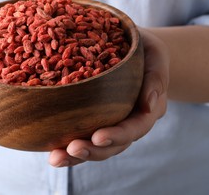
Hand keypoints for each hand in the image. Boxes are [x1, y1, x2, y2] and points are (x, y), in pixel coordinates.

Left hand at [49, 28, 169, 166]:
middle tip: (72, 149)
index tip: (97, 137)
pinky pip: (83, 136)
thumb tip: (149, 105)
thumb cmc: (145, 50)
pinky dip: (67, 145)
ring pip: (96, 146)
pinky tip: (51, 150)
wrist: (136, 52)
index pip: (135, 128)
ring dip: (76, 155)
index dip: (117, 135)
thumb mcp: (155, 54)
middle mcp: (129, 122)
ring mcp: (111, 124)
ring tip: (55, 159)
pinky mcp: (94, 120)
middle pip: (114, 145)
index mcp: (147, 110)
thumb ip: (156, 77)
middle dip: (92, 151)